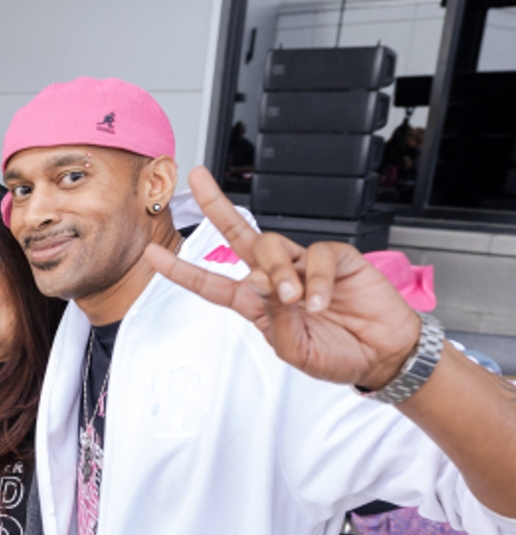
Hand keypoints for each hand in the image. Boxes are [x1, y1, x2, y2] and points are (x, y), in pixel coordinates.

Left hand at [144, 167, 420, 391]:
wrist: (382, 356)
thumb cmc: (336, 355)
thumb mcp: (294, 350)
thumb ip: (272, 319)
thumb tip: (258, 282)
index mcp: (256, 303)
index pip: (211, 283)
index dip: (181, 271)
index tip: (152, 255)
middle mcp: (276, 277)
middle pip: (239, 236)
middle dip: (216, 205)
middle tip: (197, 178)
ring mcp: (304, 265)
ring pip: (272, 245)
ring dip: (278, 271)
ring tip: (295, 300)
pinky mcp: (336, 258)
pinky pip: (317, 255)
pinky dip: (315, 279)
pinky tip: (319, 301)